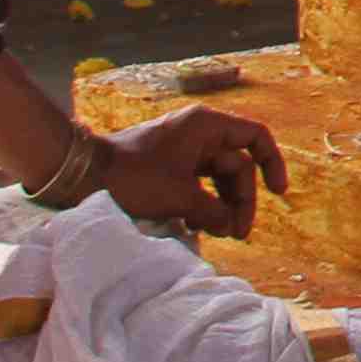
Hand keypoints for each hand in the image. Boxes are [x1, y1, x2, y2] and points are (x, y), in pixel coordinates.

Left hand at [96, 104, 287, 236]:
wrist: (82, 176)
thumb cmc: (133, 179)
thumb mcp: (180, 197)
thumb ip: (214, 211)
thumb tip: (231, 225)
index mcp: (206, 127)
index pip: (255, 138)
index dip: (272, 164)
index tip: (278, 194)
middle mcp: (198, 133)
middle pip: (237, 165)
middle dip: (240, 200)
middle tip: (236, 233)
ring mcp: (183, 150)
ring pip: (218, 179)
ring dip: (221, 206)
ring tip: (215, 233)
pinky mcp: (168, 166)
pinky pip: (198, 184)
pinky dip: (201, 205)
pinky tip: (194, 227)